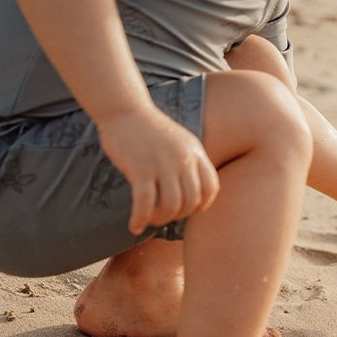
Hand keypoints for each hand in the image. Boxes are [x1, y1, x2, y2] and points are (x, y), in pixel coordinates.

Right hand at [98, 104, 218, 235]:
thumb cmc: (150, 130)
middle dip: (179, 215)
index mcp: (195, 152)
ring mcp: (162, 163)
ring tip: (151, 219)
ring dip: (162, 219)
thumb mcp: (181, 142)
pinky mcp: (140, 168)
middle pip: (192, 201)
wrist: (124, 109)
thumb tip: (194, 195)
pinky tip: (134, 226)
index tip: (188, 209)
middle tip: (164, 215)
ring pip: (172, 205)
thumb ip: (190, 163)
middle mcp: (183, 159)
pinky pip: (145, 203)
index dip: (202, 204)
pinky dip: (140, 219)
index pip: (211, 188)